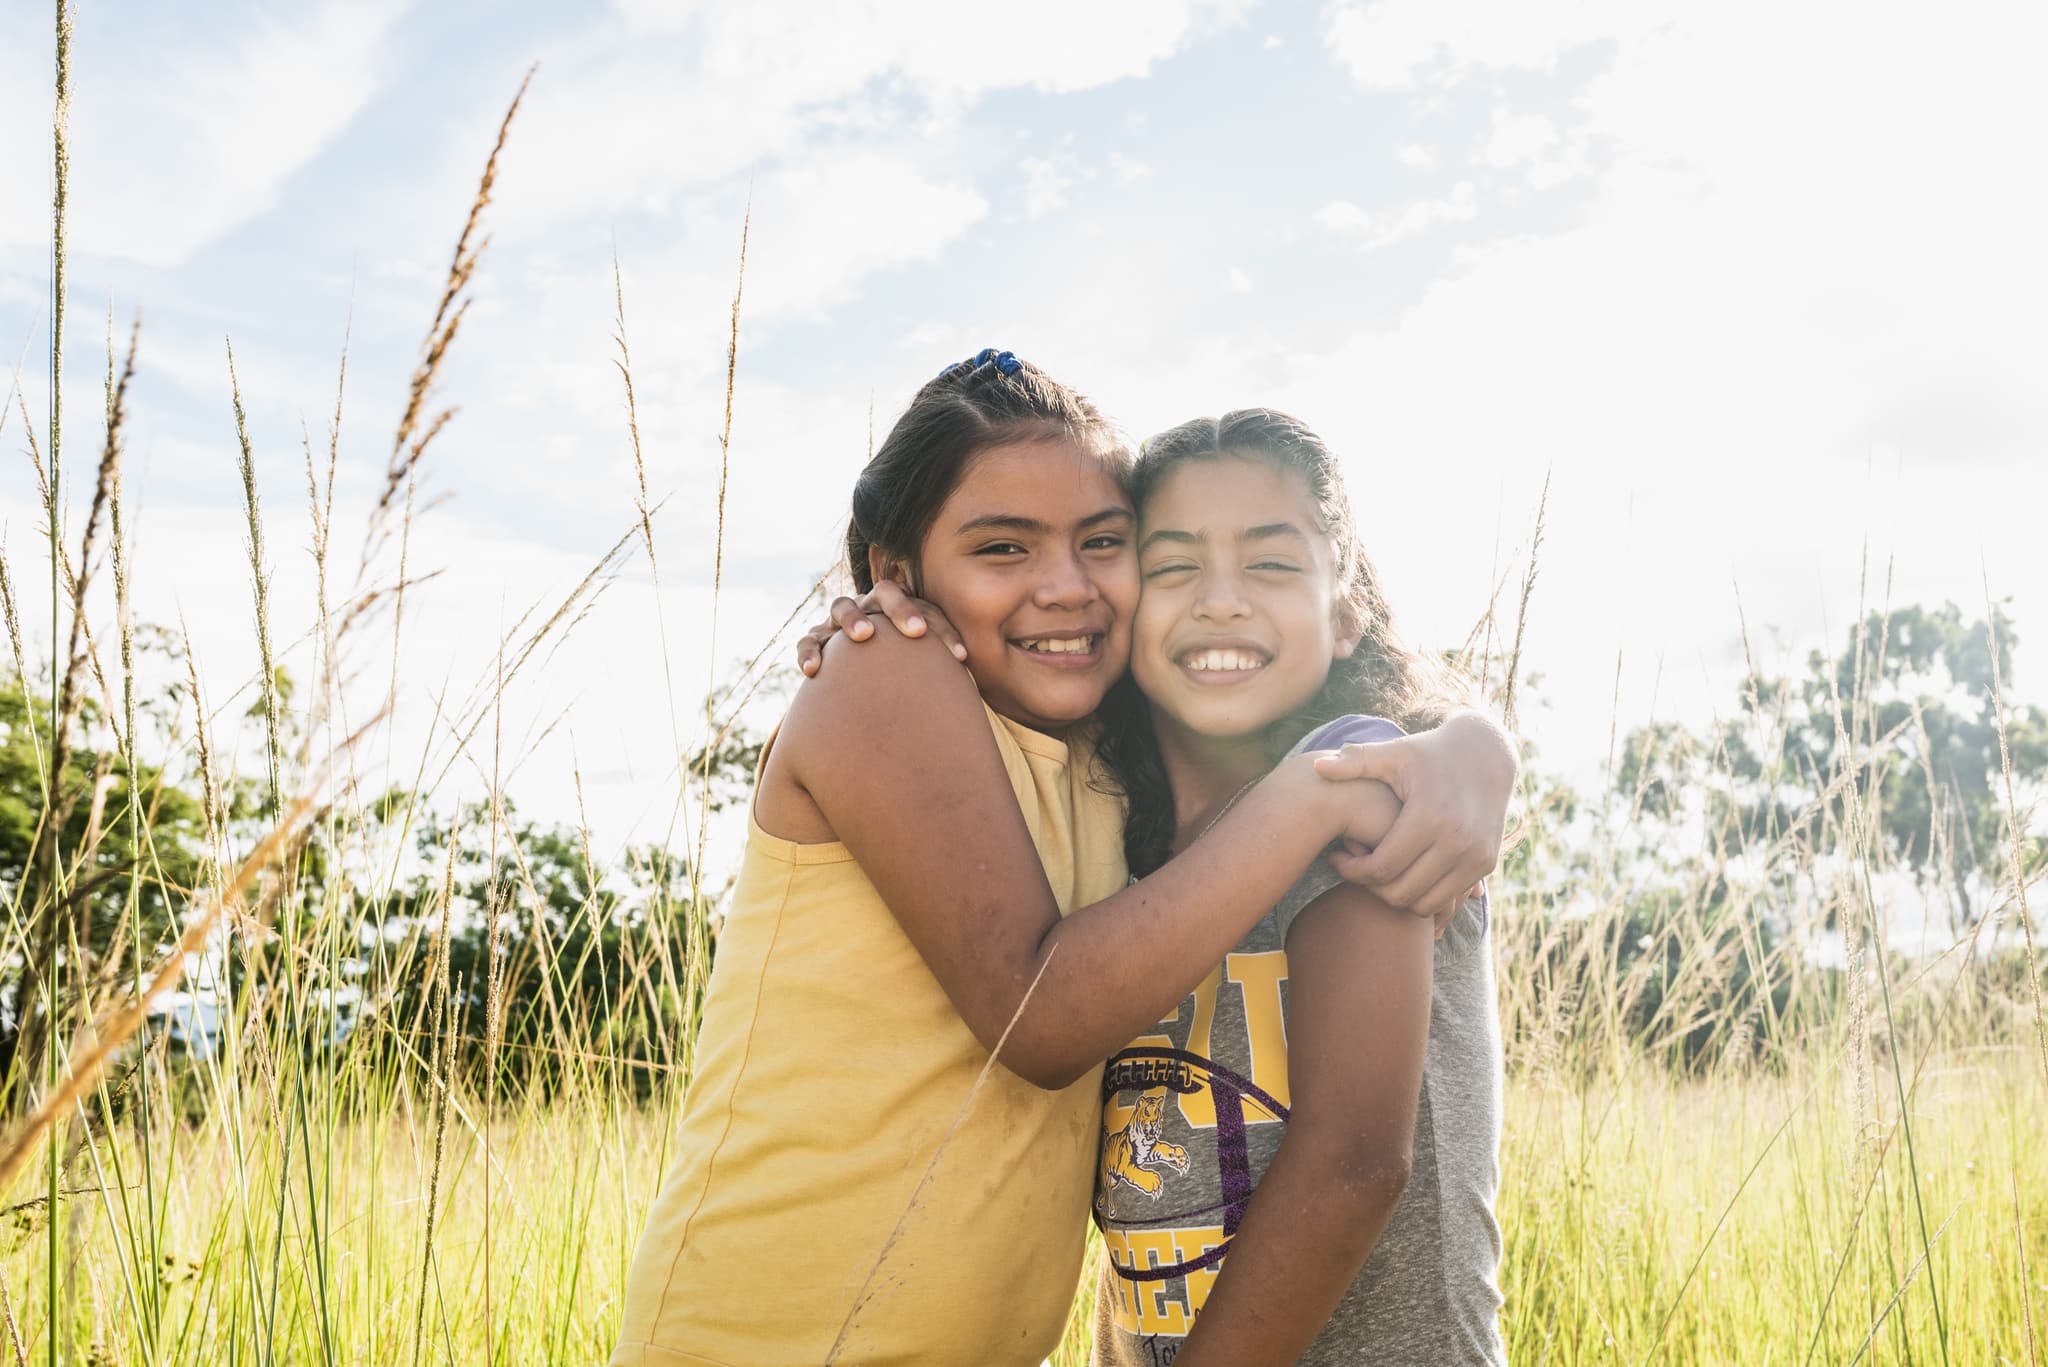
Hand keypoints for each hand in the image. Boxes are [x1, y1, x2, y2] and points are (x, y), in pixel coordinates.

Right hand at [795, 578, 966, 675]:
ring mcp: (840, 621)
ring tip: (864, 636)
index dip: (944, 629)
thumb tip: (988, 686)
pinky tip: (814, 671)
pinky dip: (809, 652)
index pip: (927, 607)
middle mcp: (873, 607)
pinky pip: (808, 642)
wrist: (860, 675)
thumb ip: (947, 667)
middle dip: (901, 609)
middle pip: (885, 593)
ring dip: (853, 618)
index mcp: (905, 609)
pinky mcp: (816, 640)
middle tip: (917, 632)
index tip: (961, 657)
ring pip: (842, 606)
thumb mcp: (925, 666)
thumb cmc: (904, 671)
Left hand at [1313, 711, 1516, 918]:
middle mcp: (1457, 841)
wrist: (1487, 754)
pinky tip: (1403, 871)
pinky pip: (1446, 899)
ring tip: (1377, 872)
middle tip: (1354, 869)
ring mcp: (1476, 856)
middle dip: (1369, 887)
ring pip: (1424, 904)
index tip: (1336, 859)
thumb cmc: (1429, 753)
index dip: (1352, 871)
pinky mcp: (1486, 864)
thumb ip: (1356, 762)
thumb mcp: (1395, 753)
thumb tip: (1316, 768)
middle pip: (1400, 891)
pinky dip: (1422, 894)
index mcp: (1429, 816)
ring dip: (1396, 895)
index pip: (1382, 867)